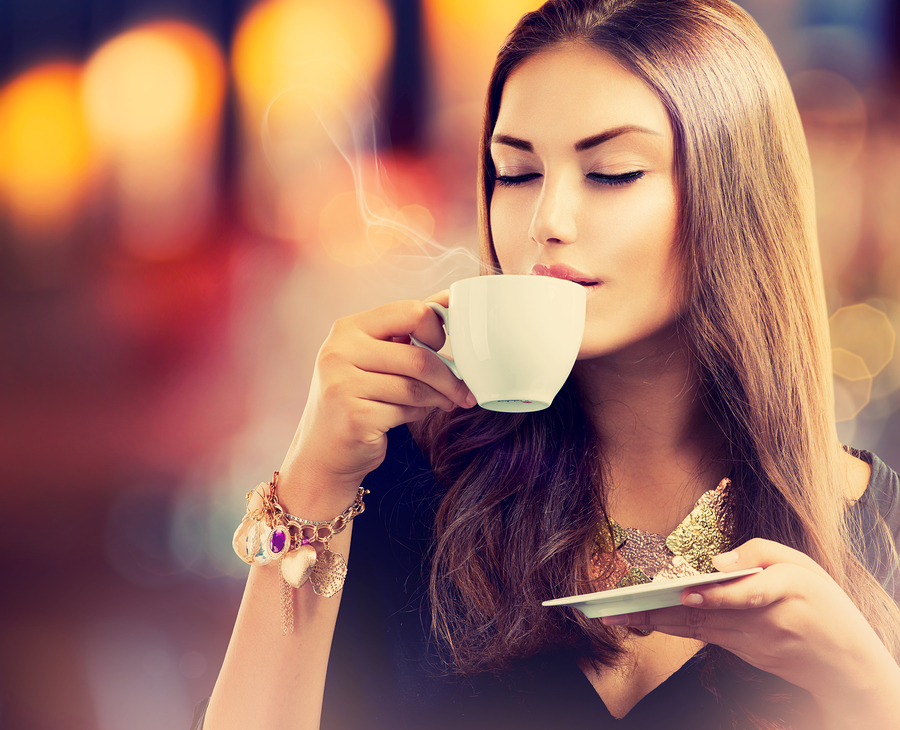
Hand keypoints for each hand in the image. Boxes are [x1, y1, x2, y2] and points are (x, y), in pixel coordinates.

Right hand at [279, 294, 475, 509]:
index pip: (410, 311)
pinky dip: (418, 414)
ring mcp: (342, 384)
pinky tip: (413, 415)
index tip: (443, 347)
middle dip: (449, 376)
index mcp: (348, 328)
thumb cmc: (357, 398)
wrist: (323, 451)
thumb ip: (405, 331)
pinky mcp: (354, 416)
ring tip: (445, 402)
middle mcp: (339, 351)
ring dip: (439, 398)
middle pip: (418, 357)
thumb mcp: (373, 357)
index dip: (437, 330)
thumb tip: (448, 300)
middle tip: (463, 390)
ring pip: (415, 387)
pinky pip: (406, 411)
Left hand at [601, 538, 899, 726]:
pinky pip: (704, 637)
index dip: (718, 596)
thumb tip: (718, 561)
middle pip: (707, 616)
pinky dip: (674, 629)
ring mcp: (753, 643)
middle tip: (622, 610)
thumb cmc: (822, 602)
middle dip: (661, 613)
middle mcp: (765, 622)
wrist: (844, 661)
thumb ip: (760, 552)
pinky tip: (646, 622)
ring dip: (657, 623)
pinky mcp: (744, 652)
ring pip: (699, 630)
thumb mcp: (802, 565)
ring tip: (621, 616)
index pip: (749, 595)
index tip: (687, 594)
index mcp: (787, 591)